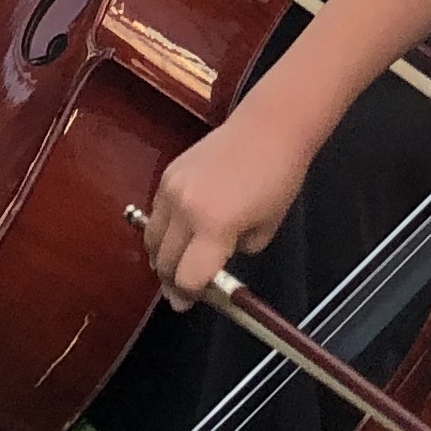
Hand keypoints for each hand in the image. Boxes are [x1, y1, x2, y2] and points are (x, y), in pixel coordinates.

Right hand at [143, 100, 317, 305]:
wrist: (269, 128)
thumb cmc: (278, 178)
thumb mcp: (266, 229)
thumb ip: (236, 252)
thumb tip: (214, 264)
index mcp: (214, 226)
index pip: (188, 277)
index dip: (188, 295)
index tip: (188, 302)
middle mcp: (185, 209)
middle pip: (165, 262)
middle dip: (172, 281)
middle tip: (182, 291)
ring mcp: (171, 190)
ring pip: (152, 240)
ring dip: (162, 258)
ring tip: (176, 265)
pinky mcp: (167, 174)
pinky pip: (155, 215)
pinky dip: (162, 231)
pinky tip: (177, 235)